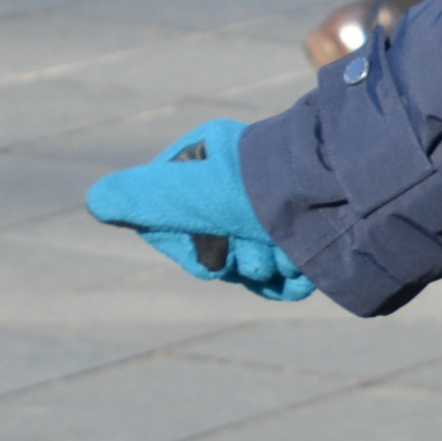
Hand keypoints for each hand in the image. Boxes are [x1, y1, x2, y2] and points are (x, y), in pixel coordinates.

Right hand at [86, 119, 316, 301]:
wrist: (343, 201)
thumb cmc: (255, 193)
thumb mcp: (185, 191)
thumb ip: (138, 197)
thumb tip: (98, 200)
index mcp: (212, 161)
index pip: (174, 221)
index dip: (189, 243)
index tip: (207, 238)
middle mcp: (245, 184)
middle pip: (216, 249)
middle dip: (233, 259)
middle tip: (253, 248)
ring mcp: (280, 211)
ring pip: (252, 265)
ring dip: (264, 268)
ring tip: (282, 251)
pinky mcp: (312, 236)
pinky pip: (286, 277)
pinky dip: (291, 279)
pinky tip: (301, 266)